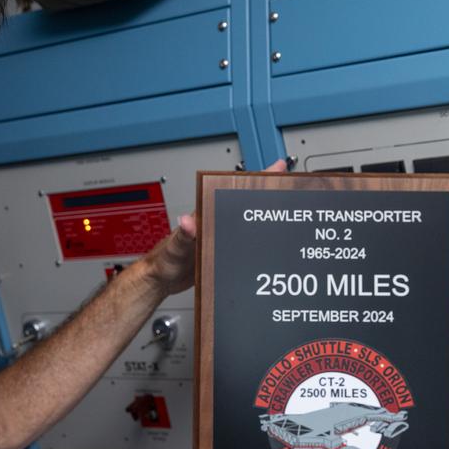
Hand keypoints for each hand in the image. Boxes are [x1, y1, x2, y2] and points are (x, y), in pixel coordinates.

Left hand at [143, 158, 288, 295]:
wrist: (160, 280)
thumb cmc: (164, 262)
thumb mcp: (175, 248)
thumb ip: (183, 235)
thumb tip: (189, 220)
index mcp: (205, 215)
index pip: (233, 190)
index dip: (256, 178)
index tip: (275, 168)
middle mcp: (213, 221)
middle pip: (244, 203)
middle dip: (267, 192)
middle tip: (288, 182)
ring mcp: (218, 235)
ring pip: (244, 221)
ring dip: (262, 214)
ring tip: (284, 206)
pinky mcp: (219, 250)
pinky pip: (240, 239)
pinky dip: (254, 236)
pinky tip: (266, 238)